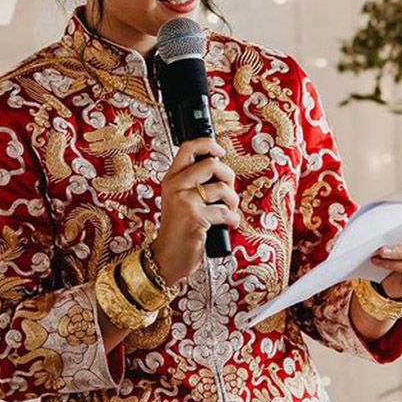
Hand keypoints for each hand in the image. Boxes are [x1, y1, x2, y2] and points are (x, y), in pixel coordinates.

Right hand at [152, 137, 240, 287]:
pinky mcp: (195, 217)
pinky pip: (225, 211)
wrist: (168, 257)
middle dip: (228, 176)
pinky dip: (232, 219)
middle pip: (211, 164)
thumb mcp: (180, 200)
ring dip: (233, 201)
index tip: (219, 151)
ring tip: (228, 210)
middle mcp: (175, 186)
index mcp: (171, 179)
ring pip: (222, 188)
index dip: (208, 144)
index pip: (188, 148)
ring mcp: (184, 201)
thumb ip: (194, 183)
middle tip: (228, 190)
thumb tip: (222, 168)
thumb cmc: (179, 230)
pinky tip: (227, 224)